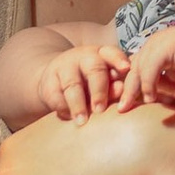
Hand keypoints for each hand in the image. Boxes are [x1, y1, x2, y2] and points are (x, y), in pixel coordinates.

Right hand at [0, 36, 126, 127]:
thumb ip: (114, 85)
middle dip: (99, 90)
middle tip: (100, 109)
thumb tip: (122, 92)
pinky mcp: (49, 82)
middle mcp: (84, 57)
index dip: (118, 60)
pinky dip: (63, 109)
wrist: (56, 79)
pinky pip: (57, 97)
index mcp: (103, 54)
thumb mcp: (105, 79)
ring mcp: (65, 68)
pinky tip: (68, 118)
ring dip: (78, 104)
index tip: (126, 68)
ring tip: (82, 121)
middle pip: (94, 70)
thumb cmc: (91, 81)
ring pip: (72, 85)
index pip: (112, 53)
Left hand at [120, 26, 174, 114]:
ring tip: (132, 105)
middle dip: (127, 89)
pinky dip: (148, 85)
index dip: (129, 85)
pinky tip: (151, 98)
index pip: (135, 68)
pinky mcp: (164, 48)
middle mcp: (153, 44)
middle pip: (132, 69)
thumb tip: (151, 101)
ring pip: (138, 69)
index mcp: (154, 49)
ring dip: (136, 90)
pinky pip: (150, 69)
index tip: (125, 103)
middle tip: (122, 108)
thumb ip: (162, 86)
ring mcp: (157, 43)